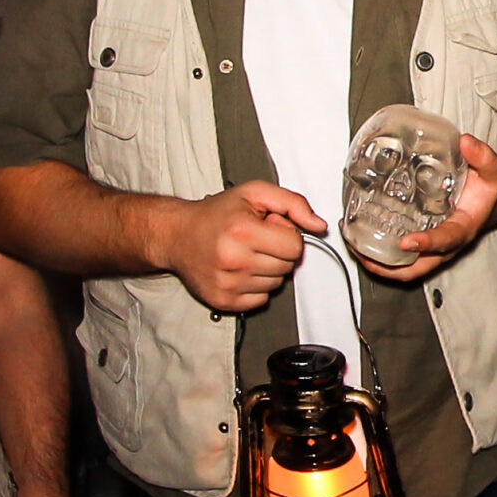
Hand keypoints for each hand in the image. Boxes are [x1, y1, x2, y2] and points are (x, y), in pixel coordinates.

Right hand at [155, 182, 323, 311]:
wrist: (177, 235)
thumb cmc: (216, 214)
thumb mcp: (254, 194)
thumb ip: (293, 203)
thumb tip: (319, 225)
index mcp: (243, 231)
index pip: (295, 246)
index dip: (288, 235)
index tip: (270, 228)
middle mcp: (234, 260)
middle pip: (287, 266)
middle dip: (278, 252)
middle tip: (256, 240)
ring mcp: (228, 284)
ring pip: (276, 284)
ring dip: (267, 270)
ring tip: (245, 254)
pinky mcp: (223, 302)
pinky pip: (261, 300)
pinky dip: (256, 286)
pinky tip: (239, 271)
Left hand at [356, 134, 496, 281]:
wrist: (488, 200)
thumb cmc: (487, 189)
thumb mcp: (493, 171)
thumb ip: (483, 156)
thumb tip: (466, 142)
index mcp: (463, 229)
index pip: (445, 241)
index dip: (426, 244)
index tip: (407, 242)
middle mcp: (446, 245)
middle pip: (417, 268)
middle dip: (388, 267)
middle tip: (363, 251)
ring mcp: (432, 248)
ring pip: (404, 268)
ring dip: (377, 263)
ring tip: (352, 243)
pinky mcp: (421, 243)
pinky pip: (399, 258)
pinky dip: (379, 253)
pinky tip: (359, 236)